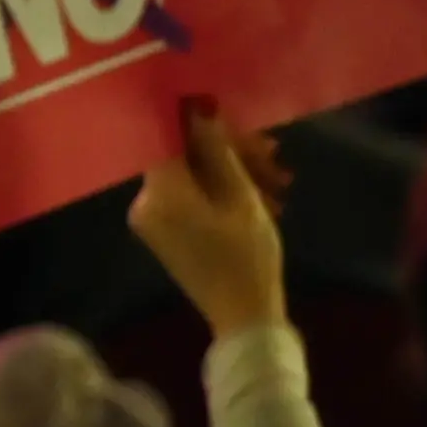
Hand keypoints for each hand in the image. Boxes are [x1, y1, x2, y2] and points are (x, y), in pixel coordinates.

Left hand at [128, 103, 289, 336]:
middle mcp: (145, 202)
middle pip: (184, 155)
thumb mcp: (240, 197)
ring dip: (235, 172)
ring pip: (194, 175)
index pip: (169, 135)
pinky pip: (191, 196)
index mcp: (159, 193)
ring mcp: (153, 219)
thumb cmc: (247, 257)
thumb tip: (199, 108)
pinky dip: (223, 192)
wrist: (244, 318)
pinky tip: (265, 197)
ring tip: (280, 182)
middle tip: (274, 153)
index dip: (200, 121)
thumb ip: (217, 150)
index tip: (234, 117)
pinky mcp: (166, 231)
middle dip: (230, 150)